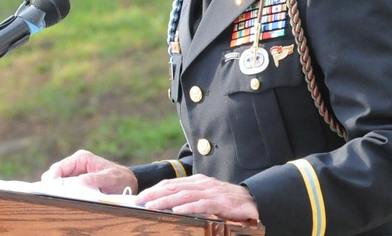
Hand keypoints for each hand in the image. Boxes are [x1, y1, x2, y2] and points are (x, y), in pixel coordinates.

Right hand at [41, 149, 136, 194]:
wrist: (125, 183)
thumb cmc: (119, 177)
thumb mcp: (111, 178)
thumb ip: (96, 179)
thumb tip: (81, 181)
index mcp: (82, 158)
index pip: (62, 166)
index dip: (54, 175)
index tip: (51, 185)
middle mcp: (75, 165)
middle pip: (56, 174)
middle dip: (53, 183)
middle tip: (53, 193)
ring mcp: (74, 174)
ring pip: (58, 182)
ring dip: (58, 189)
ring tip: (58, 197)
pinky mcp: (75, 184)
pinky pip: (65, 189)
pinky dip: (63, 194)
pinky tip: (65, 199)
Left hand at [135, 174, 259, 221]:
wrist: (252, 200)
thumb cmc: (226, 199)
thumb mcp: (205, 195)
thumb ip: (190, 197)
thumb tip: (170, 204)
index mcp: (196, 180)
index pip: (171, 183)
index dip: (154, 189)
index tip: (141, 196)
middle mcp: (201, 183)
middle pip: (173, 187)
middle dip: (154, 194)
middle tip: (139, 200)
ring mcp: (210, 192)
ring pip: (183, 195)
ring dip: (165, 201)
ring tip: (151, 206)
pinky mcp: (220, 202)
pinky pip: (201, 205)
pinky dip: (187, 208)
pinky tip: (176, 211)